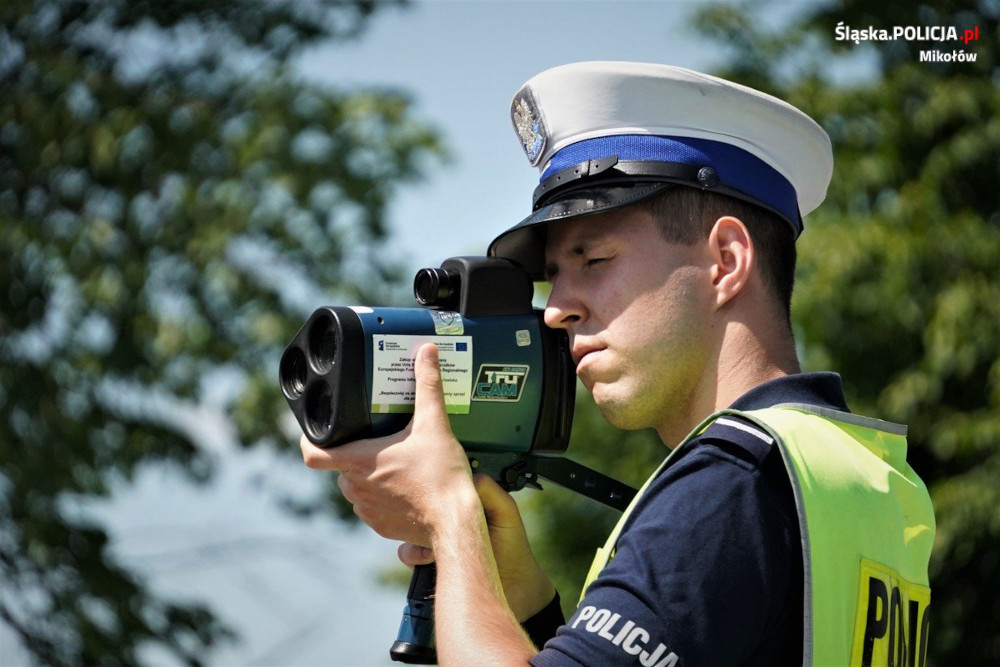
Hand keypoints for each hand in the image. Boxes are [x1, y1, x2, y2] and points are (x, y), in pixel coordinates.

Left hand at [299, 343, 476, 546]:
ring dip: (369, 475)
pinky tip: (406, 487)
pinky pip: (372, 507)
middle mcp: (356, 488)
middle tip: (379, 439)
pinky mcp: (381, 526)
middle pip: (340, 465)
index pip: (312, 454)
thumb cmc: (441, 477)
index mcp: (359, 461)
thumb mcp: (435, 424)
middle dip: (356, 452)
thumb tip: (427, 353)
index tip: (316, 431)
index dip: (308, 440)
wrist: (455, 522)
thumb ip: (427, 385)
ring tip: (396, 462)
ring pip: (356, 486)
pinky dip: (384, 497)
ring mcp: (367, 510)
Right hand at [398, 473, 556, 622]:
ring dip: (415, 534)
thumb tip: (462, 475)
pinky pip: (408, 554)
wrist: (514, 589)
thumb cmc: (512, 545)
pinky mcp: (427, 565)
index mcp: (460, 506)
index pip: (437, 488)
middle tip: (435, 520)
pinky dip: (414, 555)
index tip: (435, 489)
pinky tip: (431, 559)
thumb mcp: (505, 509)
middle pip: (417, 507)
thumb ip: (487, 488)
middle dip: (420, 511)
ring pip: (407, 530)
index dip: (433, 486)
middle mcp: (444, 522)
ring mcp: (434, 543)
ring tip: (434, 545)